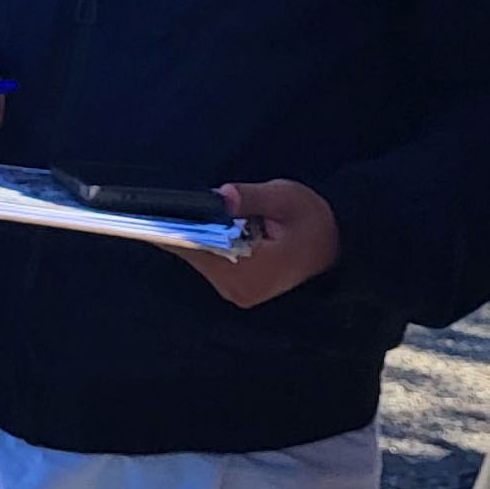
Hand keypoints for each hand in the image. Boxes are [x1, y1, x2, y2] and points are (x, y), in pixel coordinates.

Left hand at [167, 180, 341, 307]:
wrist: (336, 245)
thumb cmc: (313, 220)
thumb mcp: (285, 198)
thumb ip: (250, 197)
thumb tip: (221, 196)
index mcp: (252, 271)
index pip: (199, 249)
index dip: (175, 228)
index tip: (153, 212)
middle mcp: (240, 289)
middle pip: (194, 254)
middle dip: (187, 227)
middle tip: (182, 203)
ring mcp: (238, 292)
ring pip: (200, 258)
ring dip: (199, 234)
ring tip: (213, 214)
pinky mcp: (237, 288)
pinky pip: (210, 262)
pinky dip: (208, 243)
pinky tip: (220, 227)